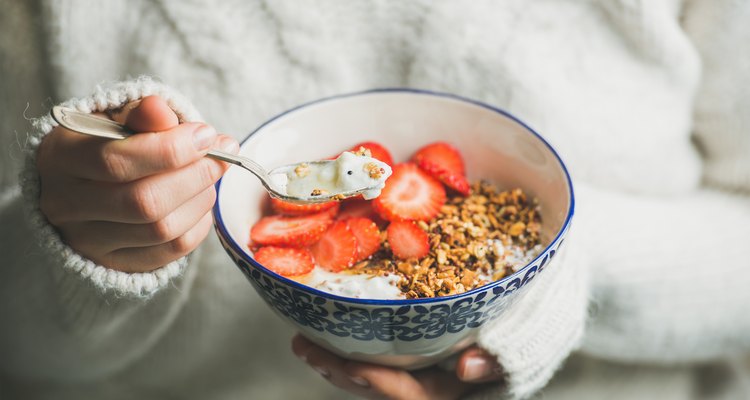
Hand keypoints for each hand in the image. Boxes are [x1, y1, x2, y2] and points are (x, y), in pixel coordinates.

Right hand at [36, 96, 238, 271]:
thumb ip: (141, 114)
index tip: (207, 134)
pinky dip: (198, 224)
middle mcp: (66, 205)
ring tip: (210, 176)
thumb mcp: (117, 119)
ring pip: (161, 229)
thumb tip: (162, 110)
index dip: (171, 149)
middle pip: (144, 201)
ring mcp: (88, 241)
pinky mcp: (116, 263)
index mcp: (60, 158)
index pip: (117, 161)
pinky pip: (171, 250)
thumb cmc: (107, 144)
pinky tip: (199, 202)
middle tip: (220, 157)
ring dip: (200, 199)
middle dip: (195, 176)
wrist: (83, 187)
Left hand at [291, 334, 503, 399]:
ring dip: (335, 360)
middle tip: (303, 345)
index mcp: (448, 391)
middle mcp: (427, 388)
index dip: (376, 380)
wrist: (525, 325)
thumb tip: (466, 368)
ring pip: (368, 376)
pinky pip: (373, 360)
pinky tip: (329, 328)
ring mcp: (416, 376)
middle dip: (337, 369)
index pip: (406, 393)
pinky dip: (350, 347)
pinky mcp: (410, 360)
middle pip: (374, 387)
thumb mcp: (523, 344)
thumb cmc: (522, 332)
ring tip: (304, 339)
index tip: (350, 363)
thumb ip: (498, 360)